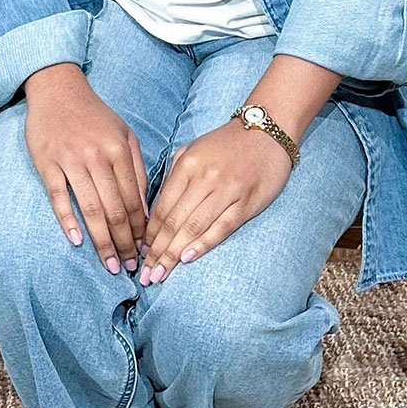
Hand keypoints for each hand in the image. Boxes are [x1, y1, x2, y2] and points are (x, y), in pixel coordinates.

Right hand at [24, 62, 147, 272]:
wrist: (58, 90)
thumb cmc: (95, 115)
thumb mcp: (125, 134)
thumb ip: (137, 169)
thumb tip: (146, 209)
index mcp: (119, 151)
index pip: (134, 200)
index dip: (141, 230)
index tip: (144, 251)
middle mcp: (97, 157)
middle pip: (115, 211)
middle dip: (125, 244)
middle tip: (129, 269)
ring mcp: (70, 160)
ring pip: (90, 209)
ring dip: (102, 242)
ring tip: (110, 265)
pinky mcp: (47, 163)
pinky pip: (59, 197)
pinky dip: (67, 220)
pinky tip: (76, 241)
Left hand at [140, 120, 292, 284]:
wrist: (266, 132)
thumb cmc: (225, 145)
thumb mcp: (192, 151)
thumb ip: (174, 177)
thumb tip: (155, 211)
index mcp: (187, 165)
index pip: (162, 206)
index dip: (149, 233)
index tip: (139, 252)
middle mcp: (204, 178)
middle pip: (174, 221)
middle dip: (156, 251)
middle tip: (144, 275)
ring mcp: (226, 191)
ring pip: (194, 228)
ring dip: (173, 254)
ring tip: (159, 275)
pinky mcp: (246, 203)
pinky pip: (221, 228)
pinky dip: (203, 244)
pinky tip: (187, 259)